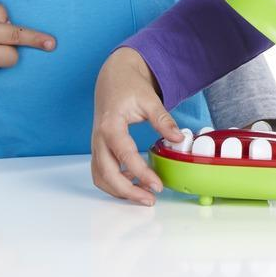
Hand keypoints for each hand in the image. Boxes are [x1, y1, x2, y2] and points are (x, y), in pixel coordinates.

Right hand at [91, 47, 183, 204]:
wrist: (113, 77)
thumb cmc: (128, 86)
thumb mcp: (149, 99)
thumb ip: (163, 120)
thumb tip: (179, 138)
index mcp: (110, 125)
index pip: (124, 155)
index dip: (140, 173)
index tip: (156, 185)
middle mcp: (99, 138)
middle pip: (106, 174)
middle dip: (127, 192)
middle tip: (150, 199)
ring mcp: (96, 145)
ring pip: (100, 177)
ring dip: (119, 191)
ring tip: (143, 196)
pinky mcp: (99, 148)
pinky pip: (101, 172)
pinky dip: (114, 184)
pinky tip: (133, 183)